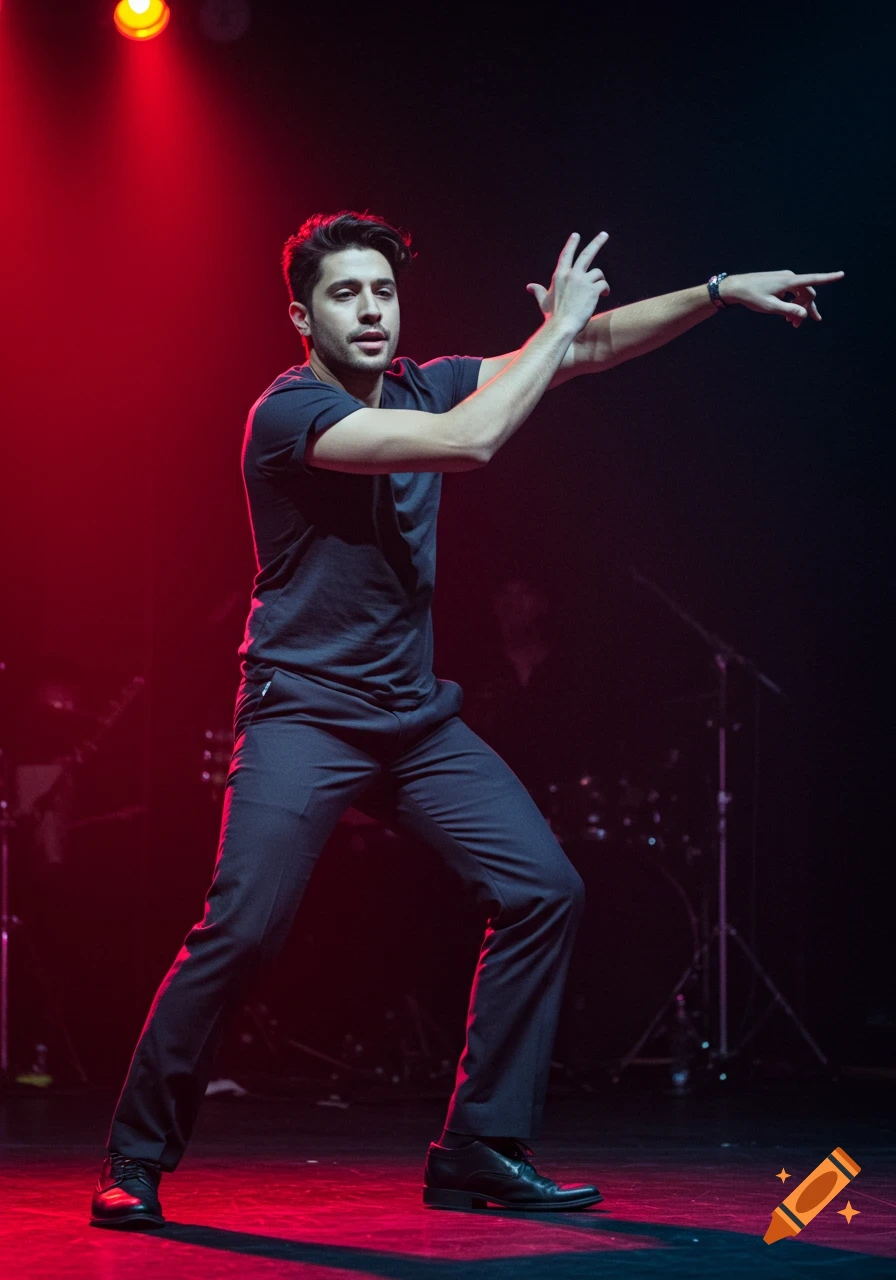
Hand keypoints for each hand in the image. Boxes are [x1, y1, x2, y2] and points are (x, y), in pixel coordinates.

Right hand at [527, 231, 610, 335]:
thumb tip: (529, 287)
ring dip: (600, 281)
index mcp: (559, 275)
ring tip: (601, 291)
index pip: (567, 255)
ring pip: (598, 273)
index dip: (571, 244)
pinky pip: (603, 284)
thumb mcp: (544, 301)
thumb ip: (538, 291)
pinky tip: (603, 295)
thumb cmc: (552, 316)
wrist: (562, 326)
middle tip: (604, 234)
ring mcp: (583, 281)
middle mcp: (572, 274)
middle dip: (597, 242)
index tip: (576, 235)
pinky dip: (605, 289)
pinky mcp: (593, 289)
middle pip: (587, 254)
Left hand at [721, 269, 844, 328]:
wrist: (735, 287)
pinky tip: (786, 315)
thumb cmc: (751, 296)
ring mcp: (784, 279)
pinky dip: (791, 304)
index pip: (813, 279)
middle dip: (805, 310)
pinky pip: (791, 293)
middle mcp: (789, 277)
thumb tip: (804, 315)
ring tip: (792, 324)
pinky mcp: (779, 282)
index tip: (842, 274)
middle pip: (806, 293)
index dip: (829, 278)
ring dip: (798, 309)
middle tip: (797, 326)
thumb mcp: (770, 307)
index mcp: (789, 281)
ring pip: (799, 294)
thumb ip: (788, 310)